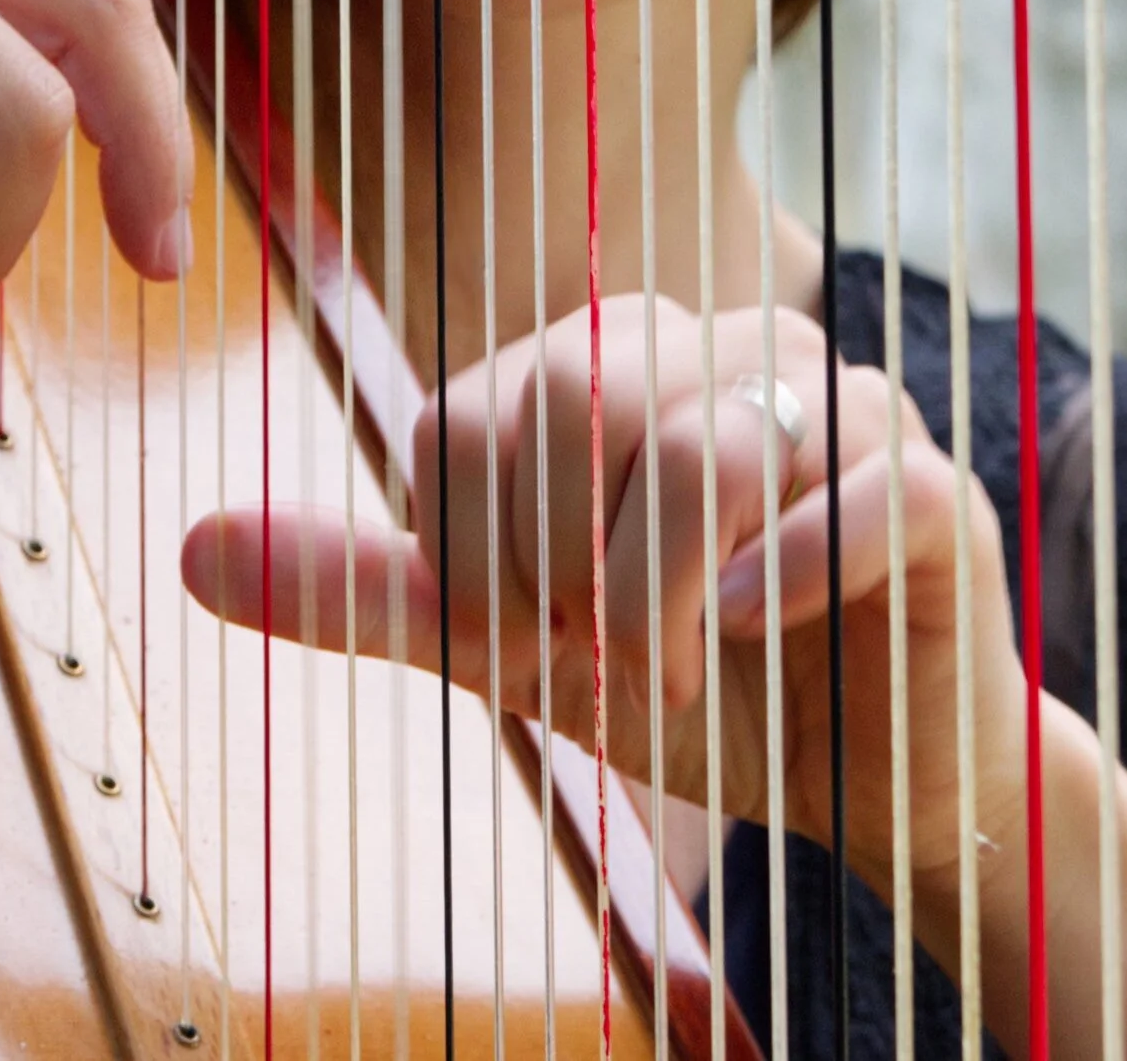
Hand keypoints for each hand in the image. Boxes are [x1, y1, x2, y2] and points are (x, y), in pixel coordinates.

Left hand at [184, 293, 1022, 892]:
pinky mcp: (936, 484)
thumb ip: (370, 594)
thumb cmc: (687, 686)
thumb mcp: (511, 647)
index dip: (471, 558)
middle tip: (593, 662)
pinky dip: (786, 578)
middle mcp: (723, 352)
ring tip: (665, 672)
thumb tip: (189, 551)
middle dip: (557, 571)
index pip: (474, 418)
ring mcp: (841, 407)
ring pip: (702, 447)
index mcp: (612, 362)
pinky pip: (857, 492)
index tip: (521, 644)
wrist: (859, 774)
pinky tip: (750, 629)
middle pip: (579, 401)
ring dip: (655, 599)